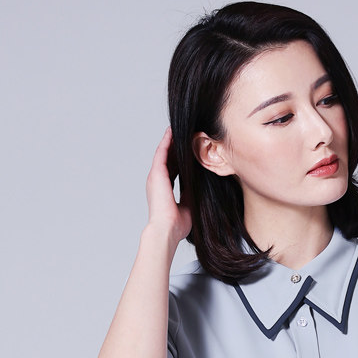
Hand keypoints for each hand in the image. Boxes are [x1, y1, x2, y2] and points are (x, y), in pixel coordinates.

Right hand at [145, 126, 191, 243]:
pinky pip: (161, 152)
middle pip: (168, 159)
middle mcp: (158, 181)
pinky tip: (171, 131)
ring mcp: (156, 176)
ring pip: (164, 153)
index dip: (180, 160)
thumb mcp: (189, 204)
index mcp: (165, 190)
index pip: (174, 170)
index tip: (188, 151)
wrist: (167, 230)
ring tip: (177, 128)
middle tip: (184, 134)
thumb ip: (192, 192)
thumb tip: (202, 183)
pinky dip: (166, 142)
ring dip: (170, 141)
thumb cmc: (177, 225)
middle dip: (176, 147)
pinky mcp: (156, 173)